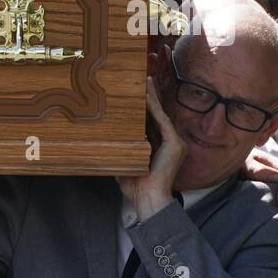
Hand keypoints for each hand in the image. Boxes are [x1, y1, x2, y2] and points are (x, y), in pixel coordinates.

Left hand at [118, 82, 186, 220]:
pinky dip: (154, 107)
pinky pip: (162, 120)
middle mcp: (169, 142)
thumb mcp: (125, 163)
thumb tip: (103, 142)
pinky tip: (147, 95)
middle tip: (141, 79)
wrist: (147, 198)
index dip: (144, 107)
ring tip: (145, 81)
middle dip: (150, 97)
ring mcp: (174, 142)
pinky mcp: (174, 143)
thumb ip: (119, 151)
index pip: (151, 122)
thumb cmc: (135, 186)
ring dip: (152, 97)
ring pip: (160, 114)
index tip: (135, 93)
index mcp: (158, 147)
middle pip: (157, 115)